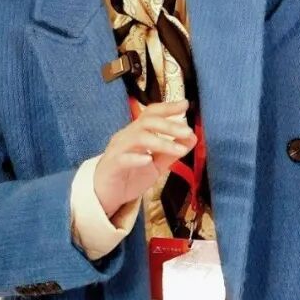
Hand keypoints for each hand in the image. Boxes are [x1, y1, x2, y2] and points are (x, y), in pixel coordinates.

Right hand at [93, 98, 196, 216]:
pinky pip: (123, 158)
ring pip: (138, 138)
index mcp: (137, 132)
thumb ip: (172, 152)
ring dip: (161, 142)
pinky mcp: (112, 165)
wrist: (105, 195)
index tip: (185, 104)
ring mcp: (118, 149)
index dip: (168, 107)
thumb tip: (193, 138)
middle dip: (169, 125)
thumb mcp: (156, 164)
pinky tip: (148, 160)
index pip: (151, 114)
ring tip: (179, 150)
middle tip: (188, 132)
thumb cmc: (130, 176)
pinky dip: (137, 158)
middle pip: (147, 122)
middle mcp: (126, 136)